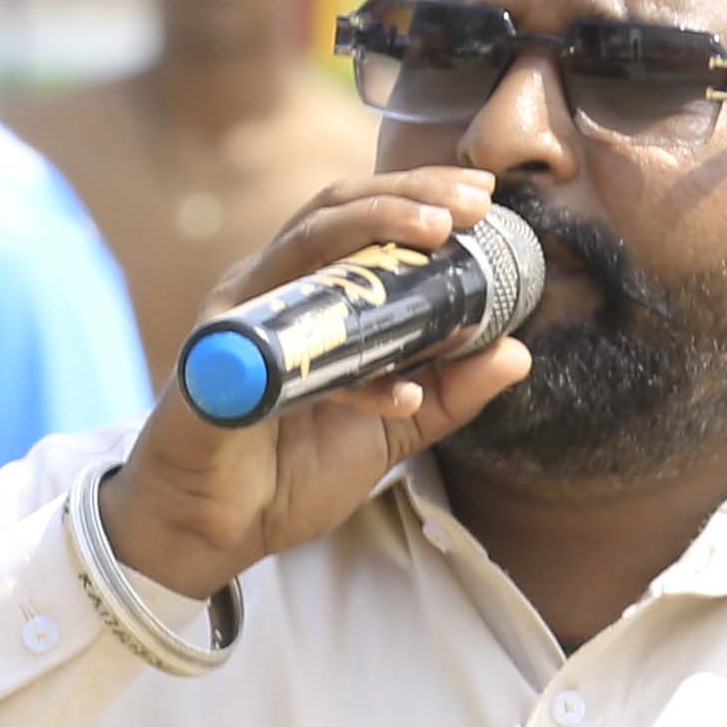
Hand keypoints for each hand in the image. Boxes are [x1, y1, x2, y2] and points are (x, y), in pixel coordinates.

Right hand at [98, 171, 538, 602]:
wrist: (210, 531)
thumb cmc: (285, 471)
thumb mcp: (388, 427)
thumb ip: (447, 392)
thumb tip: (517, 353)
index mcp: (302, 291)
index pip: (358, 217)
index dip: (416, 196)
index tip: (481, 198)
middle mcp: (266, 289)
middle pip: (333, 209)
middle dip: (406, 194)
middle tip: (473, 202)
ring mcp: (237, 320)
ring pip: (304, 245)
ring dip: (373, 227)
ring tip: (437, 232)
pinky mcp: (215, 368)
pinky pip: (289, 353)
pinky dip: (352, 373)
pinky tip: (400, 394)